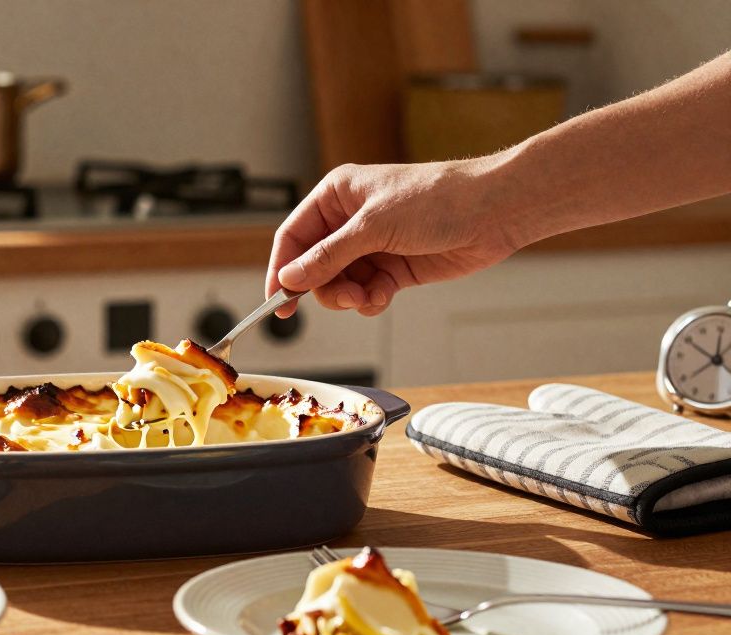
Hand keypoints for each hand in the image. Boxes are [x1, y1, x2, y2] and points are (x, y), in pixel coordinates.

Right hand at [265, 159, 525, 316]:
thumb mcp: (374, 226)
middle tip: (344, 299)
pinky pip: (365, 292)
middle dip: (325, 288)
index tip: (277, 302)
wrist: (494, 212)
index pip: (293, 237)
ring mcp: (372, 246)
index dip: (282, 269)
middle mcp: (349, 221)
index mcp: (337, 196)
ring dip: (349, 297)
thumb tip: (289, 279)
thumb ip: (328, 256)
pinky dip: (370, 300)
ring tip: (369, 296)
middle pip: (313, 267)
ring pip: (338, 284)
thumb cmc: (438, 199)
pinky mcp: (393, 268)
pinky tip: (384, 296)